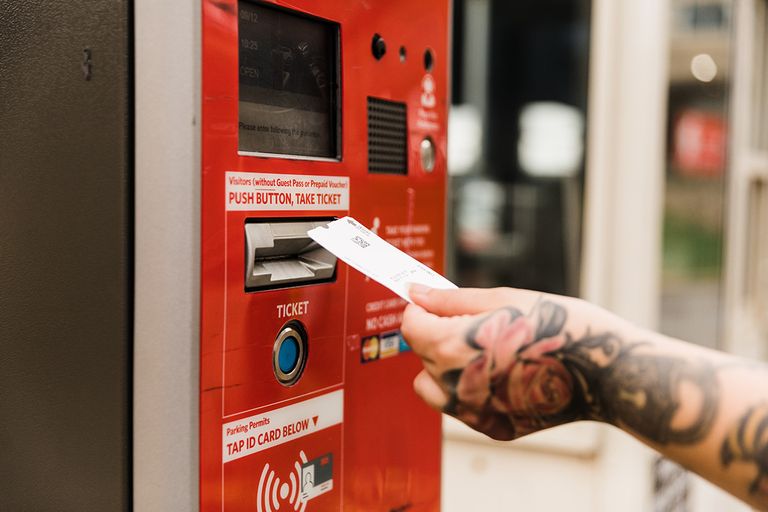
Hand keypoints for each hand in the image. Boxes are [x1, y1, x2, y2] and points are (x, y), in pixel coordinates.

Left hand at [401, 285, 592, 439]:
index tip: (441, 304)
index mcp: (452, 347)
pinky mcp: (492, 427)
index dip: (423, 309)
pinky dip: (473, 389)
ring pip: (434, 386)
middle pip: (423, 354)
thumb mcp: (503, 300)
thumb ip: (451, 300)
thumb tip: (415, 293)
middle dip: (440, 333)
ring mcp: (473, 412)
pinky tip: (505, 373)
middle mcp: (454, 386)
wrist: (607, 372)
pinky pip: (464, 407)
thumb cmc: (560, 327)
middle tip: (481, 323)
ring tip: (487, 350)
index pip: (411, 325)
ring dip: (447, 366)